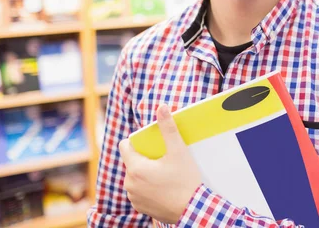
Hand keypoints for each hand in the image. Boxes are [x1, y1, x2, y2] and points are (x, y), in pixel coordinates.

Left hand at [119, 104, 202, 223]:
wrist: (193, 209)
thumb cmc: (185, 180)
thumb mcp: (178, 151)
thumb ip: (168, 128)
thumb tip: (161, 107)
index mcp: (135, 168)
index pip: (125, 146)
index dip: (137, 141)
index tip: (151, 144)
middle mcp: (129, 184)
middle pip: (132, 161)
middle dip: (144, 158)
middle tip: (163, 159)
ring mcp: (134, 197)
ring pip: (135, 177)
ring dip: (145, 173)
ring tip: (165, 174)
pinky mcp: (140, 208)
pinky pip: (139, 191)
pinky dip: (148, 187)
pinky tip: (163, 187)